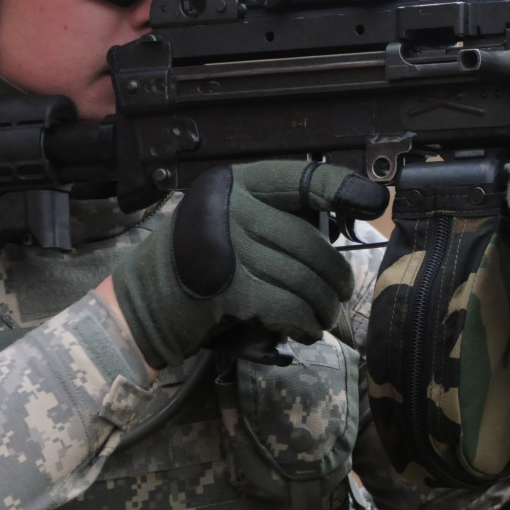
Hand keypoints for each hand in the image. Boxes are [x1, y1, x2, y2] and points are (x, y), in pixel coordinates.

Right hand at [112, 161, 387, 368]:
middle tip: (340, 295)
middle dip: (334, 275)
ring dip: (322, 305)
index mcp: (233, 184)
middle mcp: (230, 206)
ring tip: (324, 319)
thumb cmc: (190, 270)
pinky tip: (306, 332)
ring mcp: (228, 244)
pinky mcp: (228, 286)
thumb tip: (332, 240)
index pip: (300, 177)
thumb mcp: (223, 227)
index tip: (372, 203)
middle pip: (308, 240)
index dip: (342, 188)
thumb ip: (266, 223)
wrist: (137, 307)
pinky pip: (286, 305)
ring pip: (302, 277)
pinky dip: (303, 323)